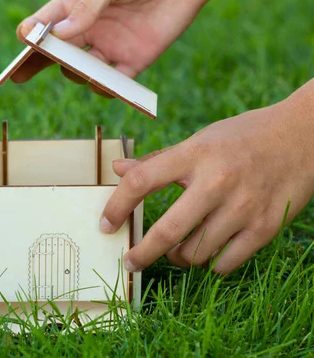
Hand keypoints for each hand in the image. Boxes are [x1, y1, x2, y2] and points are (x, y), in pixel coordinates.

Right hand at [11, 0, 217, 91]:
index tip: (24, 41)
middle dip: (34, 64)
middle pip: (52, 54)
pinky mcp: (130, 63)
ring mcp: (106, 49)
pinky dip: (106, 88)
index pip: (42, 24)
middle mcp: (85, 30)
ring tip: (82, 68)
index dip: (28, 35)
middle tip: (19, 75)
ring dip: (77, 73)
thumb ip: (87, 5)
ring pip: (79, 72)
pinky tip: (104, 83)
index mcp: (74, 5)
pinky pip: (112, 84)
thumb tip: (58, 33)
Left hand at [100, 80, 313, 273]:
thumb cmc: (242, 137)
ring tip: (177, 248)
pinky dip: (210, 263)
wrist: (303, 136)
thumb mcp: (199, 140)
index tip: (106, 225)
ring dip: (178, 257)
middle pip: (167, 231)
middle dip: (141, 254)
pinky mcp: (266, 227)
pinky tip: (208, 251)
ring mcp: (244, 207)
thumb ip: (158, 160)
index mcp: (195, 154)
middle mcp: (217, 181)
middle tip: (130, 262)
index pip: (141, 181)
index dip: (116, 206)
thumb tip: (117, 169)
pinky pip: (225, 264)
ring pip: (195, 253)